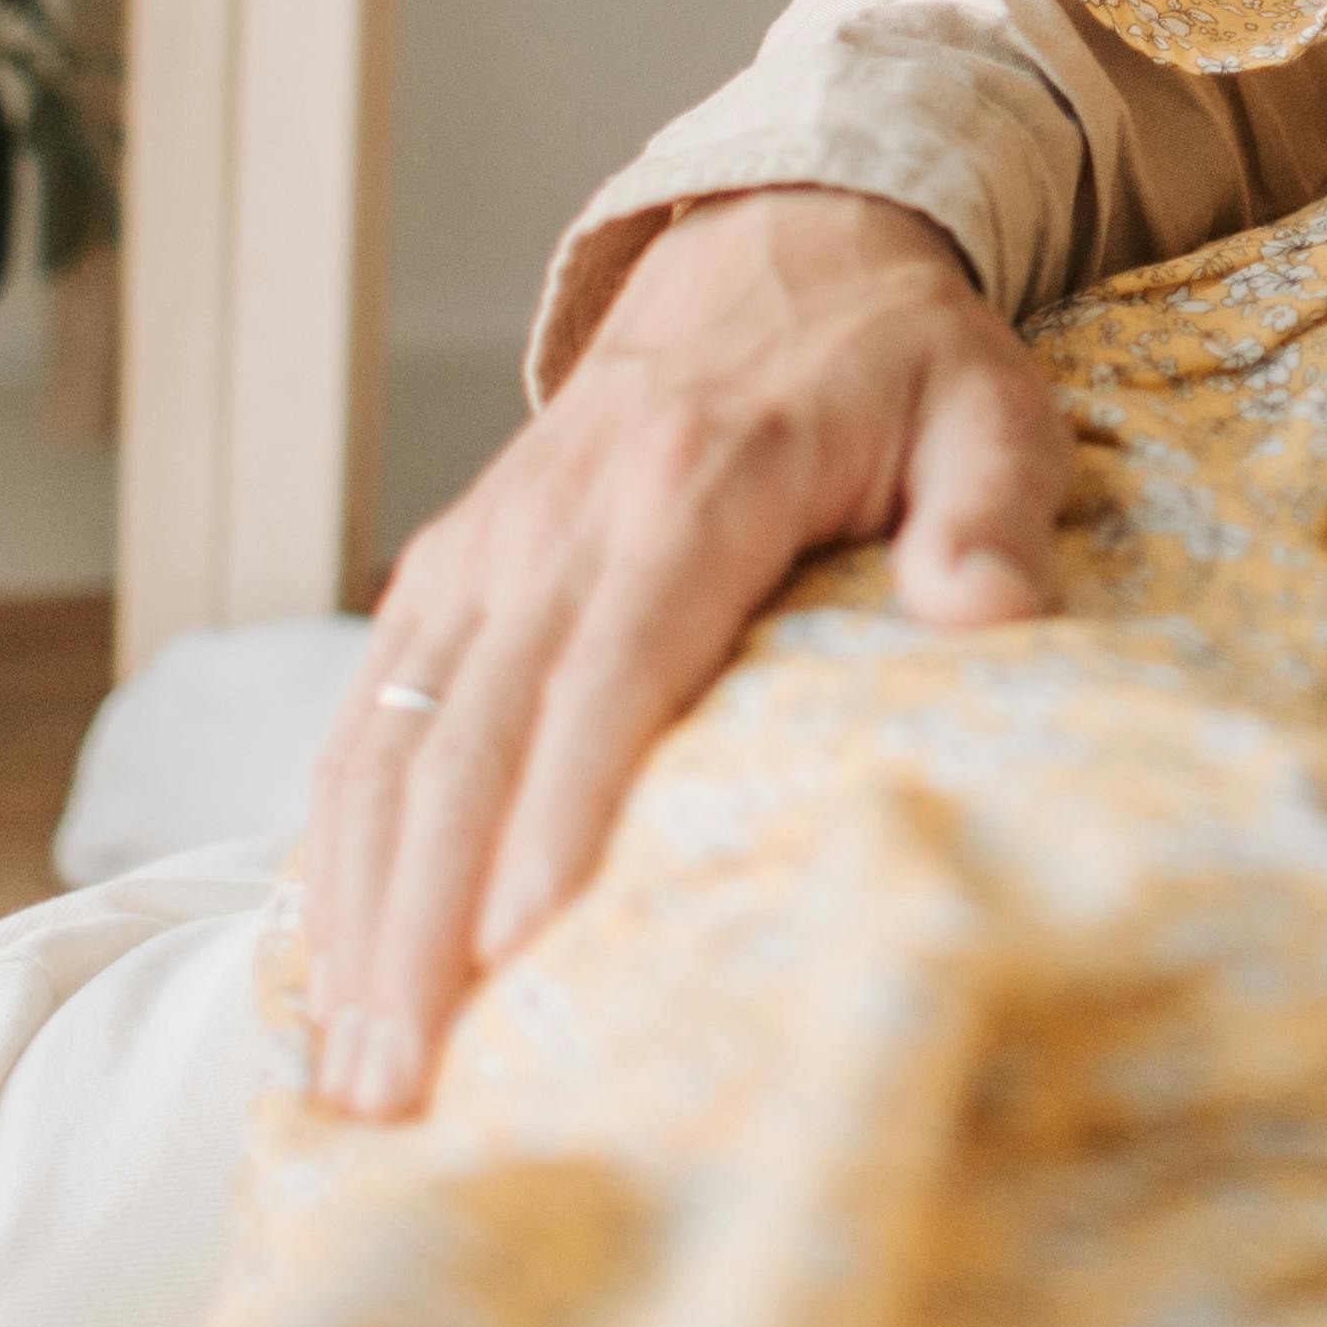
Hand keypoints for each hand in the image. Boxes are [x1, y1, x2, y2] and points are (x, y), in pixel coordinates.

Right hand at [297, 185, 1063, 1120]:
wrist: (775, 246)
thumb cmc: (895, 359)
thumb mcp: (988, 403)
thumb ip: (993, 509)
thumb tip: (990, 614)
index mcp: (692, 484)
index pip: (608, 670)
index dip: (556, 813)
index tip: (518, 953)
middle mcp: (557, 523)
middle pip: (468, 736)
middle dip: (424, 917)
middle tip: (405, 1080)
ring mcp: (484, 550)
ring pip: (389, 742)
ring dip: (358, 908)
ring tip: (353, 1071)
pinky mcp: (445, 574)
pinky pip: (362, 720)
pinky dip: (333, 847)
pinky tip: (332, 968)